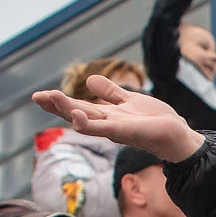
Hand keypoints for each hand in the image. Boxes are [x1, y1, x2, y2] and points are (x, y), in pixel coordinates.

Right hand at [31, 78, 206, 163]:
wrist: (178, 136)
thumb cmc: (156, 122)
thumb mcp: (129, 101)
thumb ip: (110, 92)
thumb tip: (88, 80)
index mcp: (107, 115)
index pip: (78, 107)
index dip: (59, 102)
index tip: (39, 95)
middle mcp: (107, 123)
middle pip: (76, 113)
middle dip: (56, 105)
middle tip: (36, 96)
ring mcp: (115, 129)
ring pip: (86, 119)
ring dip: (67, 110)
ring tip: (49, 98)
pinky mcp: (126, 132)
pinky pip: (104, 128)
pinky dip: (89, 124)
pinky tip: (77, 116)